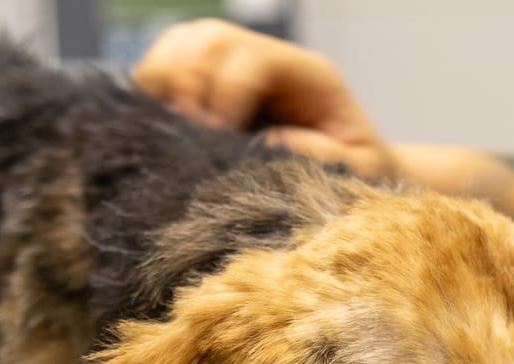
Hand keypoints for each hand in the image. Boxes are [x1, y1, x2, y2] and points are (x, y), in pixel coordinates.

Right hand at [133, 19, 398, 179]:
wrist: (354, 176)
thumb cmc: (360, 174)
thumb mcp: (361, 171)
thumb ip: (329, 157)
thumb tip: (273, 143)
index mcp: (308, 75)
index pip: (254, 58)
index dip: (226, 91)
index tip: (215, 134)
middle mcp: (268, 61)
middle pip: (211, 38)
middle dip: (188, 81)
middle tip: (185, 131)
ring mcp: (234, 69)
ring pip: (183, 43)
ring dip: (164, 80)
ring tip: (166, 126)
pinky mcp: (208, 88)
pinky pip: (166, 66)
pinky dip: (151, 88)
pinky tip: (157, 124)